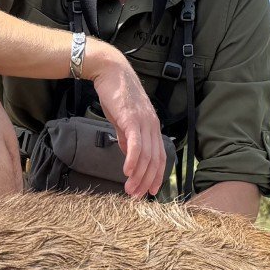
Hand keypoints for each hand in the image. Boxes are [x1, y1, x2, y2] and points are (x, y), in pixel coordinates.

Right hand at [83, 42, 167, 197]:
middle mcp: (152, 126)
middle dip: (146, 181)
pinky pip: (135, 144)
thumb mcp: (124, 120)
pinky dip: (133, 160)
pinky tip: (128, 172)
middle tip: (137, 197)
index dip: (155, 176)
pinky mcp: (131, 119)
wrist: (110, 72)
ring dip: (138, 176)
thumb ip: (127, 137)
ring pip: (146, 156)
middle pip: (154, 160)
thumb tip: (128, 154)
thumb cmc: (116, 95)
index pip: (159, 157)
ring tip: (130, 190)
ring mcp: (144, 122)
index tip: (149, 192)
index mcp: (152, 127)